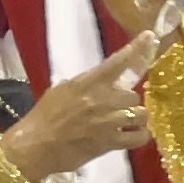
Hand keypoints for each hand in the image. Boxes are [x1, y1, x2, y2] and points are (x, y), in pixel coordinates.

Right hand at [0, 39, 153, 181]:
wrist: (34, 146)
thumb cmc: (43, 118)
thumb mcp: (61, 91)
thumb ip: (84, 84)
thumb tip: (101, 82)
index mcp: (87, 82)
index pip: (117, 62)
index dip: (135, 48)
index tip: (149, 36)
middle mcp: (101, 99)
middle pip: (133, 94)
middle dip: (127, 102)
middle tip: (115, 110)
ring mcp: (108, 121)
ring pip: (140, 114)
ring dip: (135, 118)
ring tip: (125, 124)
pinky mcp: (111, 142)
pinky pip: (139, 137)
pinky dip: (139, 136)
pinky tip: (132, 136)